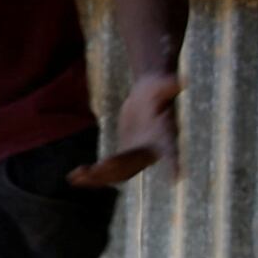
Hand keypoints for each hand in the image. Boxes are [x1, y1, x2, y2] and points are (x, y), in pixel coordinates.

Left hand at [72, 69, 183, 190]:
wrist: (149, 97)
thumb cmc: (158, 88)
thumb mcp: (163, 85)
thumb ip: (170, 85)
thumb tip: (184, 79)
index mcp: (165, 135)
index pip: (171, 149)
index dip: (173, 162)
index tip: (177, 176)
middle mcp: (152, 151)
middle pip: (136, 164)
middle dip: (118, 167)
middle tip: (100, 166)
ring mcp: (137, 157)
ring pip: (120, 174)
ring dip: (100, 176)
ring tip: (78, 175)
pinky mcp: (124, 159)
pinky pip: (109, 172)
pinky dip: (93, 177)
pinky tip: (74, 177)